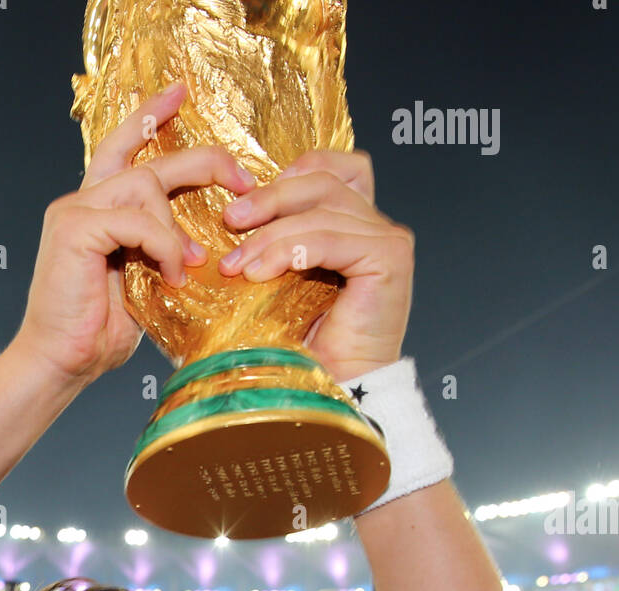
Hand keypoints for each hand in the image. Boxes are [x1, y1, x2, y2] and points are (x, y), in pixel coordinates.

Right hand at [15, 82, 256, 387]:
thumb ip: (160, 255)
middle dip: (201, 162)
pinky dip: (163, 246)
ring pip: (147, 187)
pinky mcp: (74, 227)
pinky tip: (171, 275)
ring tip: (187, 268)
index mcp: (97, 211)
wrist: (62, 362)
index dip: (150, 117)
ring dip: (178, 229)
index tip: (180, 94)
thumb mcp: (142, 286)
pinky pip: (137, 219)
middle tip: (243, 179)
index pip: (124, 149)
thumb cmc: (96, 333)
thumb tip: (200, 251)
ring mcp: (75, 211)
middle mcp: (83, 202)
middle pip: (147, 161)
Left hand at [218, 149, 413, 381]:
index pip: (330, 168)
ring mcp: (388, 240)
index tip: (244, 201)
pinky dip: (289, 250)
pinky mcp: (389, 257)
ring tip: (237, 264)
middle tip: (229, 221)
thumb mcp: (278, 282)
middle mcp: (376, 227)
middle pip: (322, 181)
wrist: (328, 393)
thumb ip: (274, 242)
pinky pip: (329, 237)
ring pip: (321, 208)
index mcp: (354, 227)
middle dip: (269, 197)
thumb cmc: (302, 350)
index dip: (288, 173)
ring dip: (270, 234)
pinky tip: (260, 273)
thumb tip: (231, 214)